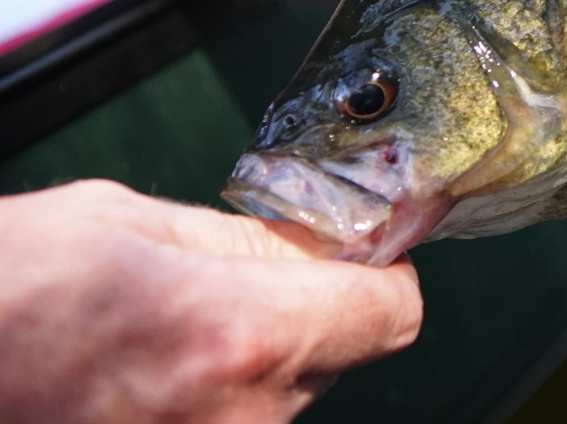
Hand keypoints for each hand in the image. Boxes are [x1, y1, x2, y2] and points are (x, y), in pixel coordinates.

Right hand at [0, 180, 420, 422]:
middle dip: (293, 316)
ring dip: (235, 365)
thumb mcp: (115, 222)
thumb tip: (311, 241)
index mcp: (237, 335)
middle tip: (210, 288)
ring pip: (272, 400)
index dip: (377, 275)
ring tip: (140, 340)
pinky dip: (193, 405)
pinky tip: (123, 381)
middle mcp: (238, 420)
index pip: (391, 313)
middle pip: (332, 358)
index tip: (352, 253)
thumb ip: (238, 236)